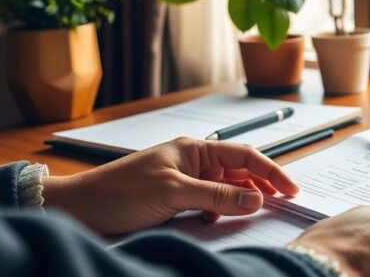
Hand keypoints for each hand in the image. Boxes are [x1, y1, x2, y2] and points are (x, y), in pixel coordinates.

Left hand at [42, 137, 298, 234]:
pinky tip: (218, 220)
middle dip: (261, 185)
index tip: (290, 189)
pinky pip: (208, 203)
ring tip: (255, 212)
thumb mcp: (172, 193)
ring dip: (240, 199)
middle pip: (238, 171)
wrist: (79, 210)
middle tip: (282, 203)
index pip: (244, 155)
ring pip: (225, 189)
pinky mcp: (174, 200)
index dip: (271, 171)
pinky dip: (219, 211)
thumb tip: (256, 198)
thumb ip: (216, 195)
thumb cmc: (118, 192)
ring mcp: (183, 181)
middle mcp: (192, 161)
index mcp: (194, 149)